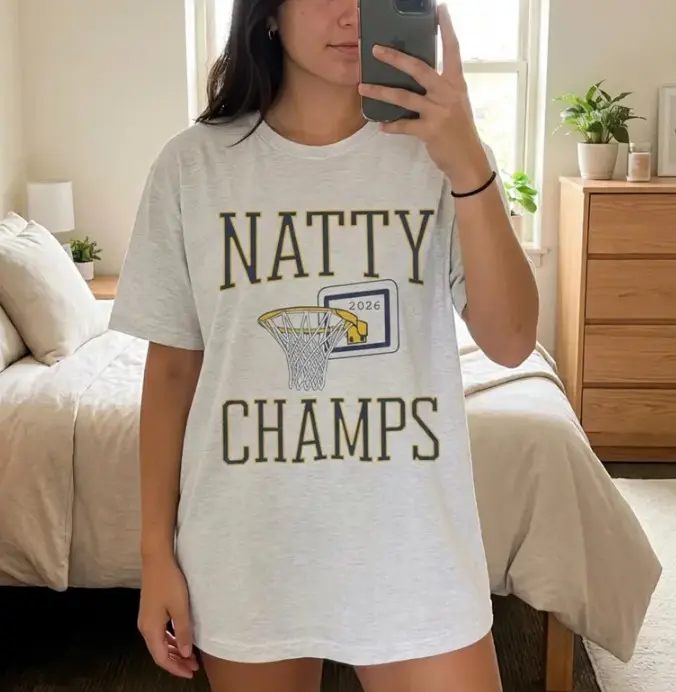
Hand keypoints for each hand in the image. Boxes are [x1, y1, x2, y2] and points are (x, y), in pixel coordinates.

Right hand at [138, 553, 199, 678]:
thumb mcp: (180, 608)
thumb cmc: (169, 582)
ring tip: (190, 657)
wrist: (157, 560)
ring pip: (160, 644)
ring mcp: (146, 620)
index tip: (191, 673)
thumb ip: (183, 631)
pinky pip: (160, 634)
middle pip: (160, 653)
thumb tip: (186, 653)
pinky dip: (171, 641)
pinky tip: (181, 640)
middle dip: (177, 662)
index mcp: (150, 630)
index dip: (176, 668)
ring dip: (174, 652)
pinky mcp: (150, 612)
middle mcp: (145, 628)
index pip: (162, 658)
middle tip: (194, 667)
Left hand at [358, 4, 491, 188]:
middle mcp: (447, 93)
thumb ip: (441, 87)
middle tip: (376, 50)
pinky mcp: (428, 130)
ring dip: (380, 92)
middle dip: (395, 58)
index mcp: (456, 82)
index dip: (446, 28)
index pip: (452, 50)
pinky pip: (403, 126)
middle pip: (418, 69)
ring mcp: (437, 111)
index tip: (440, 9)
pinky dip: (391, 126)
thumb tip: (418, 75)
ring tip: (362, 87)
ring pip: (403, 97)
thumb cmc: (459, 129)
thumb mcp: (456, 102)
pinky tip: (380, 126)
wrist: (466, 158)